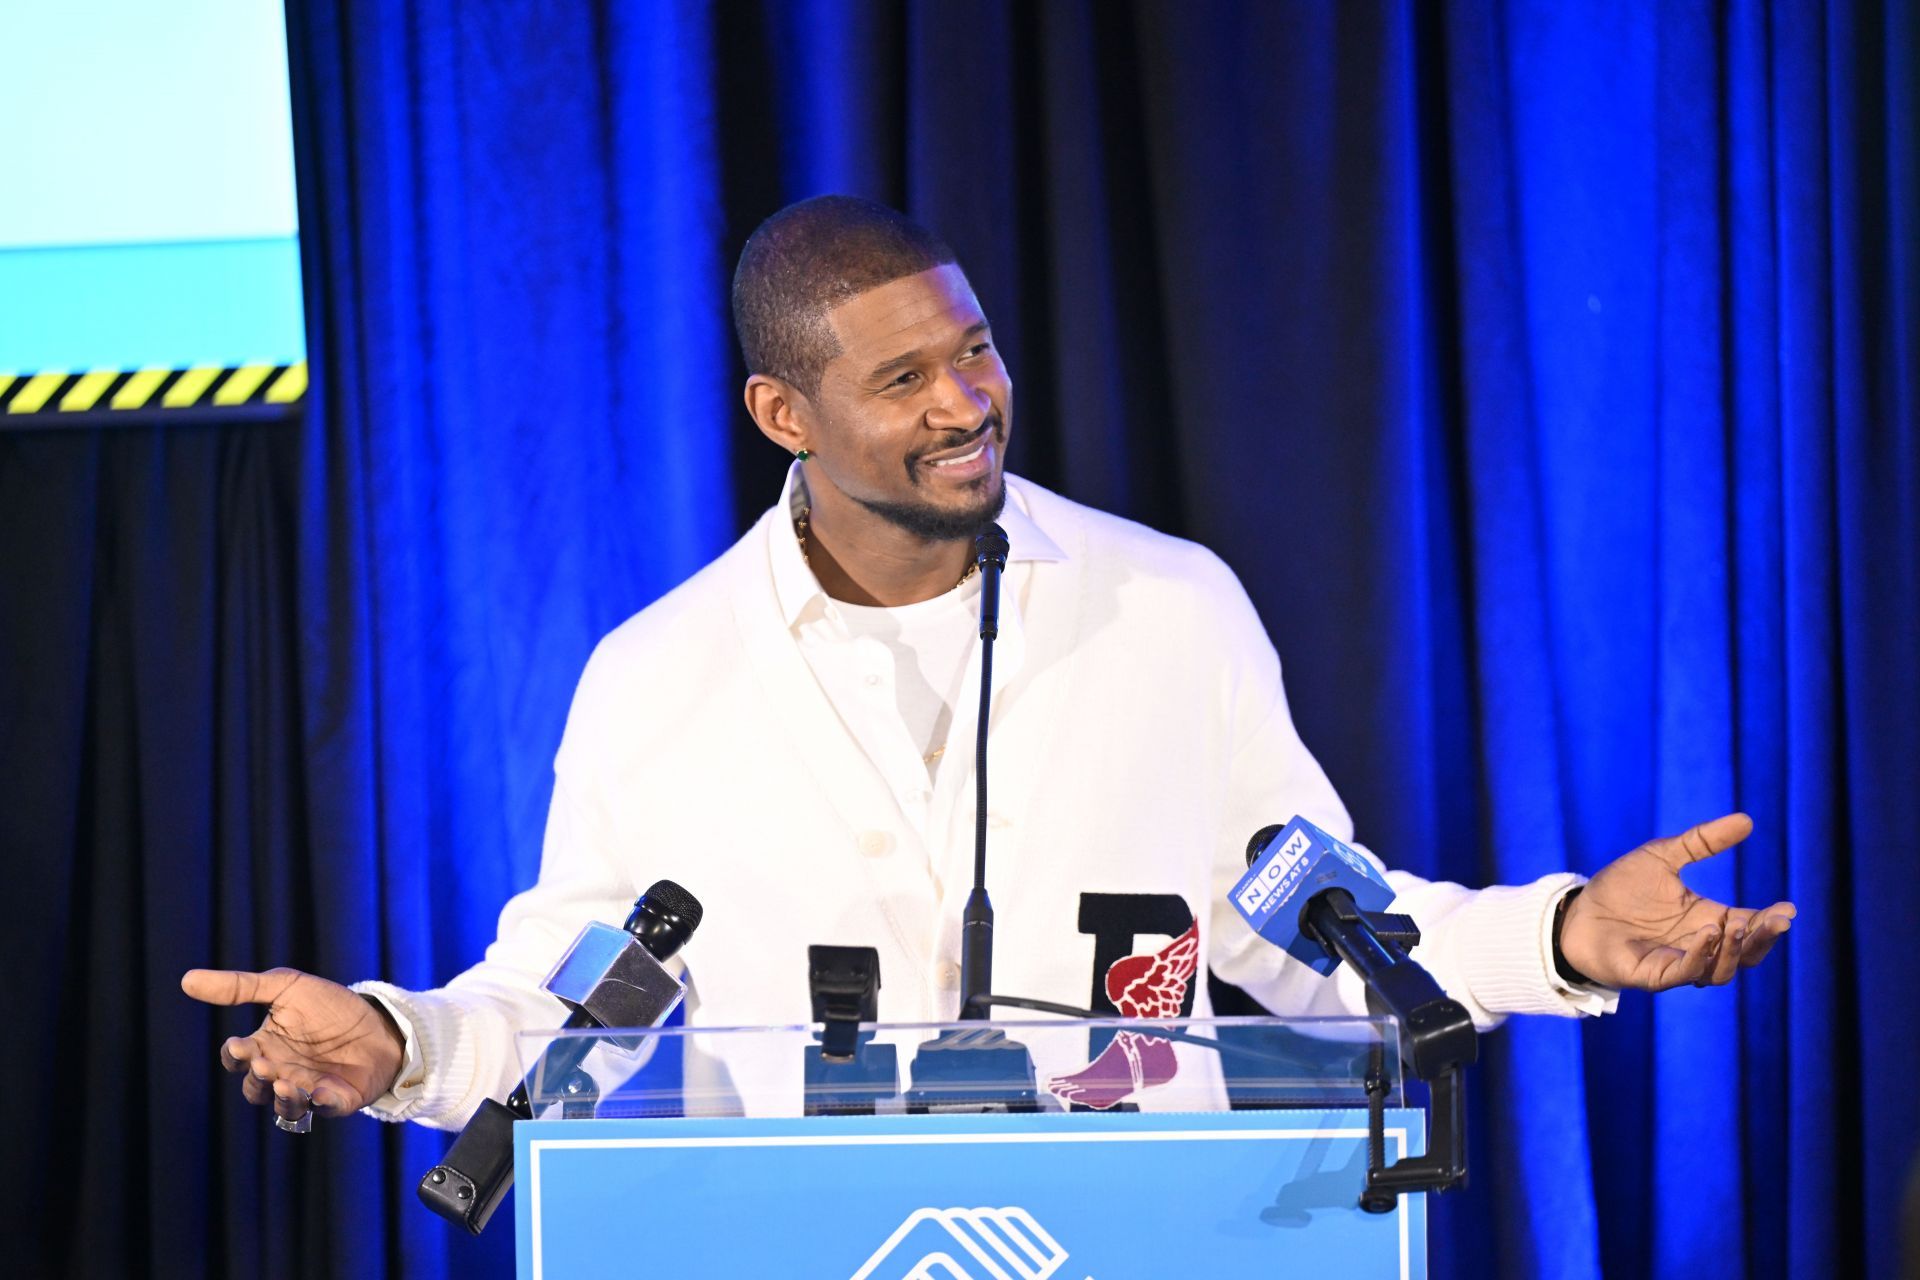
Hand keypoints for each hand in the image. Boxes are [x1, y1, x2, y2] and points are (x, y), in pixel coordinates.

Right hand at [181, 967, 406, 1124]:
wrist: (379, 1021)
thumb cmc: (328, 1007)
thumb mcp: (285, 986)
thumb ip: (240, 987)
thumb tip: (186, 980)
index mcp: (264, 1047)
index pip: (236, 1058)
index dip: (234, 1056)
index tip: (239, 1045)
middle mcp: (280, 1073)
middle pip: (254, 1087)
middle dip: (256, 1078)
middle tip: (263, 1063)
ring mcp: (308, 1089)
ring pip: (284, 1106)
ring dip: (282, 1097)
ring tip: (284, 1081)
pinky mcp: (337, 1099)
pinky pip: (324, 1108)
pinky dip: (321, 1102)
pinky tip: (322, 1091)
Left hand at [1556, 813, 1795, 991]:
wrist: (1577, 910)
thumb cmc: (1620, 887)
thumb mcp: (1663, 855)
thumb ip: (1703, 841)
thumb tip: (1747, 820)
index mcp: (1707, 920)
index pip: (1750, 926)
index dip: (1771, 921)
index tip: (1788, 908)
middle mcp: (1697, 946)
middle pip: (1746, 954)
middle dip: (1763, 939)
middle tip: (1777, 920)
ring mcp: (1677, 963)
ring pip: (1721, 971)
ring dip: (1734, 950)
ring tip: (1736, 924)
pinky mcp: (1652, 975)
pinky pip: (1684, 972)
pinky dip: (1700, 956)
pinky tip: (1707, 933)